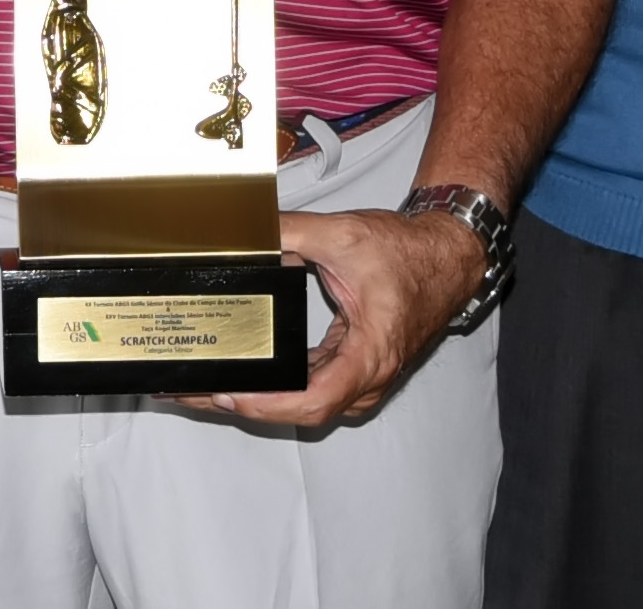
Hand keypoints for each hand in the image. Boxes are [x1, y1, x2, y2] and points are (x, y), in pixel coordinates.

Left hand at [188, 206, 482, 427]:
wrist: (448, 256)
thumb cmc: (411, 254)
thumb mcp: (344, 236)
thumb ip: (289, 232)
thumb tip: (245, 233)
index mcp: (370, 354)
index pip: (313, 400)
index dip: (266, 404)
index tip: (229, 394)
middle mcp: (368, 378)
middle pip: (300, 410)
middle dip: (245, 404)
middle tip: (193, 394)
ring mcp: (362, 380)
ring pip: (304, 406)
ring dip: (258, 400)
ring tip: (207, 388)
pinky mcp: (355, 372)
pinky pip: (312, 390)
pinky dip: (278, 388)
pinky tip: (247, 376)